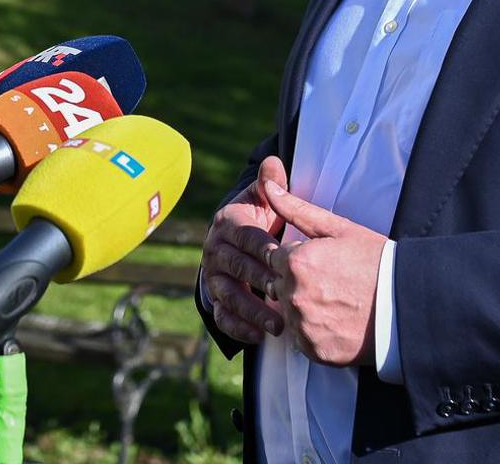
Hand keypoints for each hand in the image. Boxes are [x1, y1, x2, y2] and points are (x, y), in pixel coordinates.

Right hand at [201, 156, 287, 344]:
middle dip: (263, 282)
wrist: (238, 244)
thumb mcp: (263, 201)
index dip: (265, 247)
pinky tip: (260, 336)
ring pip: (229, 296)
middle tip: (286, 294)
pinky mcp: (213, 301)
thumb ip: (271, 185)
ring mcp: (212, 278)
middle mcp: (215, 250)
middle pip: (238, 267)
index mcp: (227, 223)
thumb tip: (273, 163)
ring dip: (253, 311)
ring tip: (278, 324)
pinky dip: (240, 328)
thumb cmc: (259, 220)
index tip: (285, 258)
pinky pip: (222, 317)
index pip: (246, 236)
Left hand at [263, 179, 386, 366]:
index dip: (299, 258)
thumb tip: (265, 183)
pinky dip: (314, 332)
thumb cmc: (375, 260)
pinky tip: (338, 322)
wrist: (406, 304)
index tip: (323, 262)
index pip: (276, 258)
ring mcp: (303, 326)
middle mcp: (294, 295)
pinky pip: (301, 339)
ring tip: (337, 302)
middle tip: (332, 283)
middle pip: (278, 286)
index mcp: (298, 261)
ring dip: (303, 308)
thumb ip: (296, 208)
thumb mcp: (339, 229)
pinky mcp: (313, 350)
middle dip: (297, 283)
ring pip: (288, 313)